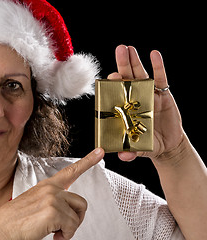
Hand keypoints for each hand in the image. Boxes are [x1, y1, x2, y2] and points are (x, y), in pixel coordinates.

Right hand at [0, 148, 103, 239]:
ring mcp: (51, 198)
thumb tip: (64, 211)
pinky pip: (72, 227)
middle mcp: (50, 189)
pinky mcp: (52, 211)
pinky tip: (53, 236)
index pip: (70, 171)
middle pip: (81, 203)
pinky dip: (65, 236)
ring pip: (77, 216)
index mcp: (45, 187)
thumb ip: (50, 201)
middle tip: (62, 229)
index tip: (100, 152)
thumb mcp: (33, 205)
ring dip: (69, 229)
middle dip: (76, 219)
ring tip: (53, 232)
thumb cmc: (13, 222)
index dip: (87, 161)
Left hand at [108, 45, 184, 162]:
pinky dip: (158, 66)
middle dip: (122, 64)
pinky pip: (160, 77)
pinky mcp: (162, 93)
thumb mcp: (139, 148)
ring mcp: (147, 93)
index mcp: (124, 108)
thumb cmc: (148, 144)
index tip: (110, 77)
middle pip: (126, 78)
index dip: (112, 84)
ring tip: (129, 48)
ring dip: (134, 60)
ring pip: (139, 74)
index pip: (115, 93)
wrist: (167, 146)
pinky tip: (154, 54)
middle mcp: (133, 98)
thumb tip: (122, 157)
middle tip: (119, 50)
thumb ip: (131, 152)